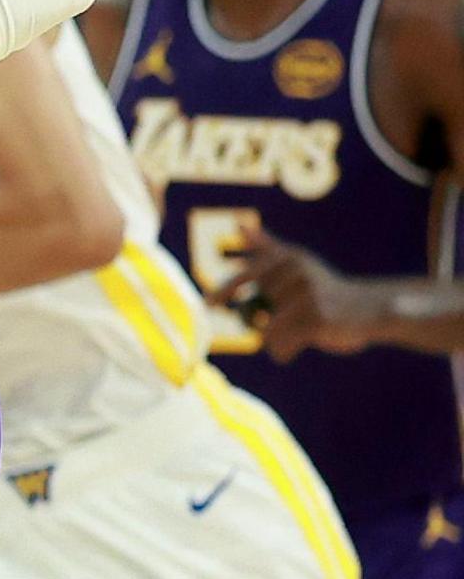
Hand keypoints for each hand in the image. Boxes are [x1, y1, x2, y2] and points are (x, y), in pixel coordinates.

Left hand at [215, 229, 386, 360]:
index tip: (208, 304)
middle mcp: (296, 272)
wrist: (371, 309)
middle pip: (257, 309)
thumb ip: (267, 246)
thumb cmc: (327, 289)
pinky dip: (281, 352)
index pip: (246, 276)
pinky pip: (282, 342)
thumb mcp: (298, 263)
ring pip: (267, 329)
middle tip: (286, 326)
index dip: (224, 290)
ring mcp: (307, 295)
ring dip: (274, 341)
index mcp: (287, 259)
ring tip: (289, 341)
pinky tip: (287, 354)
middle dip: (264, 324)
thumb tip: (239, 224)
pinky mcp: (317, 318)